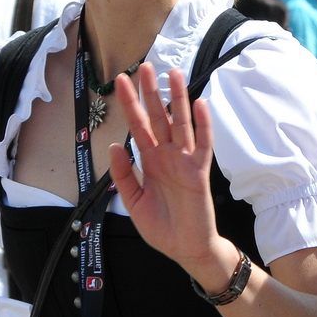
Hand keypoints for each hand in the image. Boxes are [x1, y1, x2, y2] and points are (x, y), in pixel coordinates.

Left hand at [107, 65, 222, 275]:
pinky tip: (200, 105)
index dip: (129, 103)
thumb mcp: (133, 202)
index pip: (137, 126)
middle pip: (158, 117)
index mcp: (149, 161)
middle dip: (151, 92)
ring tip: (173, 74)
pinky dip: (203, 125)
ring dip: (177, 99)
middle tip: (145, 66)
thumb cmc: (162, 227)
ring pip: (180, 123)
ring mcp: (184, 161)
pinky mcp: (199, 172)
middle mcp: (166, 155)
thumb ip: (122, 175)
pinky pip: (203, 145)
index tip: (120, 81)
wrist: (185, 249)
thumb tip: (114, 146)